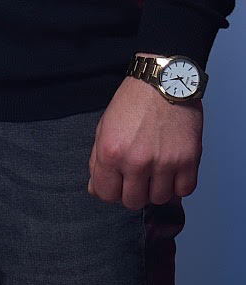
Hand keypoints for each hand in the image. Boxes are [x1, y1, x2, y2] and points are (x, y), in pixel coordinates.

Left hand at [88, 76, 203, 208]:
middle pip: (133, 201)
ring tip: (153, 173)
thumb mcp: (103, 129)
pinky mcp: (189, 160)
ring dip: (155, 190)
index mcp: (111, 153)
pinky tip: (171, 173)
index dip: (109, 192)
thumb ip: (98, 162)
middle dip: (131, 193)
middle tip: (135, 178)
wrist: (163, 83)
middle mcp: (137, 161)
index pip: (105, 194)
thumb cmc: (131, 104)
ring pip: (159, 199)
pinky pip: (184, 191)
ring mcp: (165, 162)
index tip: (115, 184)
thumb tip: (95, 189)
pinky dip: (177, 186)